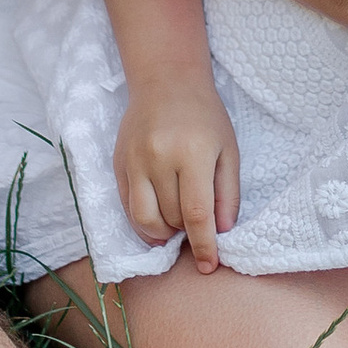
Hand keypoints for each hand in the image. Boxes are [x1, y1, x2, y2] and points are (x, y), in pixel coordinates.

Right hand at [115, 76, 239, 270]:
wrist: (166, 82)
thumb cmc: (204, 116)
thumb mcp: (228, 150)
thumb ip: (227, 192)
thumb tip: (221, 232)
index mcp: (193, 153)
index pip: (197, 213)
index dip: (204, 245)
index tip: (209, 266)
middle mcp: (159, 158)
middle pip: (171, 218)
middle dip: (187, 232)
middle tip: (197, 224)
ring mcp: (135, 162)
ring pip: (146, 219)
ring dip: (164, 232)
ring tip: (177, 221)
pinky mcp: (119, 164)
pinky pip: (128, 207)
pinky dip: (143, 223)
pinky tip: (158, 220)